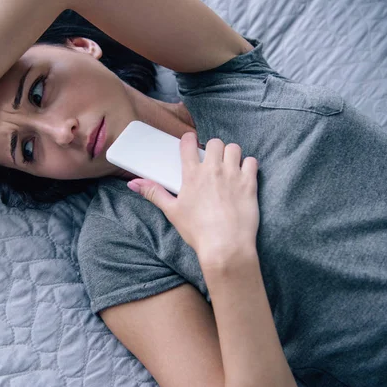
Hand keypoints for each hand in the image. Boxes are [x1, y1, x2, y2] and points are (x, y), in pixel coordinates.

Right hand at [127, 132, 258, 268]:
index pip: (188, 144)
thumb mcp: (172, 211)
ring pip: (234, 148)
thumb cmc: (197, 231)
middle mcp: (213, 170)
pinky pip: (252, 162)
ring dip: (231, 154)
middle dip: (213, 149)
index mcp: (192, 175)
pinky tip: (243, 175)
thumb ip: (154, 193)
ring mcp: (233, 175)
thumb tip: (134, 184)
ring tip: (228, 166)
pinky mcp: (249, 183)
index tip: (190, 143)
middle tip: (212, 161)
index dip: (189, 140)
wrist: (225, 246)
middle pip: (215, 143)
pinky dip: (248, 165)